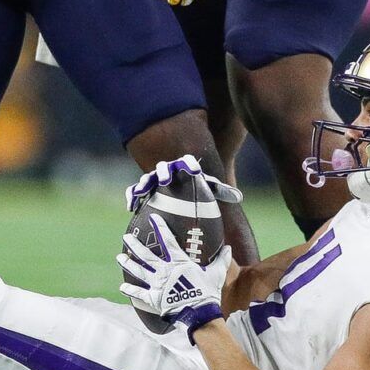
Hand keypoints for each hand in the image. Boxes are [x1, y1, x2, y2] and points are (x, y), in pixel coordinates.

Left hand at [120, 216, 231, 335]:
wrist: (200, 314)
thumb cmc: (207, 292)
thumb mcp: (216, 274)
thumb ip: (220, 260)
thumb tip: (228, 248)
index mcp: (178, 262)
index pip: (167, 240)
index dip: (159, 228)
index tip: (152, 218)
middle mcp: (164, 271)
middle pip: (146, 255)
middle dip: (135, 245)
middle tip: (126, 237)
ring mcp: (157, 285)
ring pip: (139, 271)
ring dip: (128, 264)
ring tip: (120, 257)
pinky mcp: (154, 299)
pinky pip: (139, 294)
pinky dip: (130, 291)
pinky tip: (122, 287)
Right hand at [125, 155, 243, 213]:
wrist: (181, 182)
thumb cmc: (197, 185)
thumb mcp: (209, 186)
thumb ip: (221, 190)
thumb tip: (238, 196)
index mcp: (184, 167)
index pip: (187, 163)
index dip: (189, 164)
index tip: (194, 170)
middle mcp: (168, 169)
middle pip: (164, 168)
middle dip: (164, 172)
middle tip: (165, 179)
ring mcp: (154, 178)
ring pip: (147, 178)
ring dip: (143, 184)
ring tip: (141, 192)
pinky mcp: (145, 188)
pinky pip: (135, 190)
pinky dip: (132, 196)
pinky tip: (131, 206)